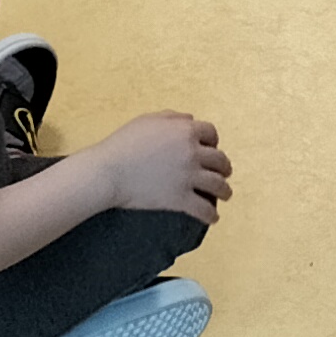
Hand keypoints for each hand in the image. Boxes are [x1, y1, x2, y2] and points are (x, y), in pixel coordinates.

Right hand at [94, 113, 233, 224]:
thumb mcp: (150, 120)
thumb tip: (190, 121)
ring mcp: (188, 176)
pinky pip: (203, 209)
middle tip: (224, 172)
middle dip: (224, 167)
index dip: (214, 141)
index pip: (211, 133)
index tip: (212, 148)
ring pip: (217, 184)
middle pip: (219, 159)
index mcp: (186, 131)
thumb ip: (173, 117)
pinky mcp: (180, 199)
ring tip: (225, 195)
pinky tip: (213, 218)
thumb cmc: (125, 142)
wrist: (110, 171)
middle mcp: (192, 152)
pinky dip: (211, 215)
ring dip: (224, 191)